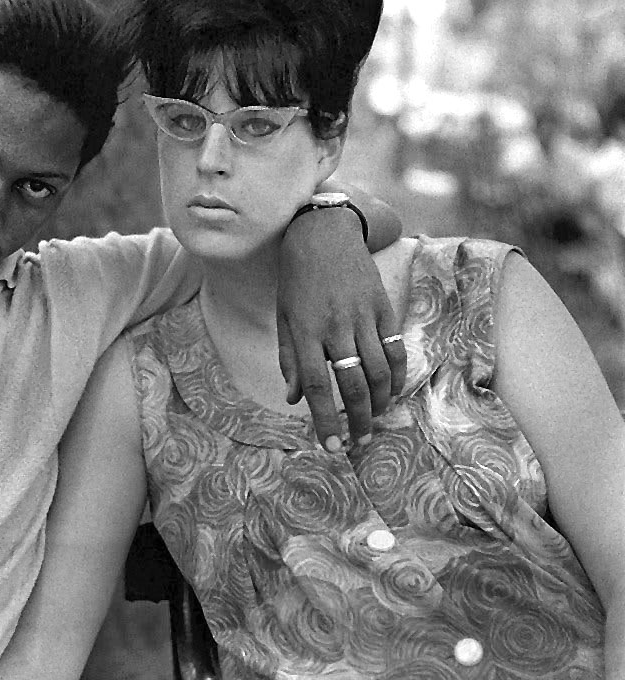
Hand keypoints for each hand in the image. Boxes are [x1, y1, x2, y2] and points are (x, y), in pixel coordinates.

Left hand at [277, 207, 405, 448]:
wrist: (322, 233)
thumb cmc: (296, 279)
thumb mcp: (283, 317)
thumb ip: (289, 359)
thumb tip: (293, 400)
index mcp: (305, 330)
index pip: (316, 385)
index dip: (324, 419)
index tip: (330, 446)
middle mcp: (335, 325)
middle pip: (352, 384)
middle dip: (356, 420)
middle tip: (358, 442)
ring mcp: (362, 316)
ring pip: (378, 370)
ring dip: (378, 402)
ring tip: (373, 420)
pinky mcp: (382, 306)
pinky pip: (394, 348)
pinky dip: (396, 375)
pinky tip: (390, 392)